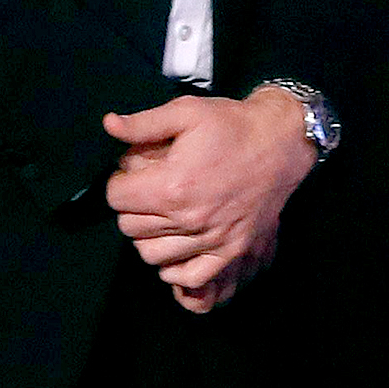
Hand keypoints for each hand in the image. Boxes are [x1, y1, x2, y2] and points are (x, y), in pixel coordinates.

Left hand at [103, 90, 316, 312]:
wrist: (280, 141)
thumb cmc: (231, 125)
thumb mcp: (186, 111)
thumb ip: (143, 123)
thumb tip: (108, 125)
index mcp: (172, 185)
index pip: (116, 197)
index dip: (118, 181)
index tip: (130, 173)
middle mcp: (188, 219)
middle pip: (129, 227)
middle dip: (131, 206)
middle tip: (146, 191)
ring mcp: (210, 239)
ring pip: (151, 255)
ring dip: (147, 236)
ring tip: (159, 216)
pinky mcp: (230, 251)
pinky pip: (188, 277)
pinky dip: (174, 268)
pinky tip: (175, 247)